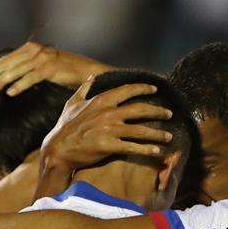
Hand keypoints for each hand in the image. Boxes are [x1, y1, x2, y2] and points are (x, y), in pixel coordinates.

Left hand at [0, 41, 109, 95]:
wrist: (88, 71)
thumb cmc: (65, 71)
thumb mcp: (44, 65)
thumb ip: (29, 66)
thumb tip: (10, 75)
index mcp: (33, 47)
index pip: (9, 56)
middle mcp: (37, 50)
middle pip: (10, 61)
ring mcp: (43, 58)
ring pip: (18, 69)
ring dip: (4, 80)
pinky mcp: (51, 68)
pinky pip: (31, 77)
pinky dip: (19, 85)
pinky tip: (10, 92)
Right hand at [41, 78, 173, 170]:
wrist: (57, 149)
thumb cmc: (64, 126)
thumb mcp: (72, 103)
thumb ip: (84, 88)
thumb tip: (91, 76)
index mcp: (101, 100)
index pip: (127, 90)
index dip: (143, 88)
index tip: (155, 89)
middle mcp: (108, 113)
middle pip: (140, 109)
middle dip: (158, 111)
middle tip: (170, 114)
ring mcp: (109, 129)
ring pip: (141, 130)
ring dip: (157, 133)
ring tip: (169, 136)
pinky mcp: (109, 146)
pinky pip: (133, 147)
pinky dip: (146, 149)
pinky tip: (157, 151)